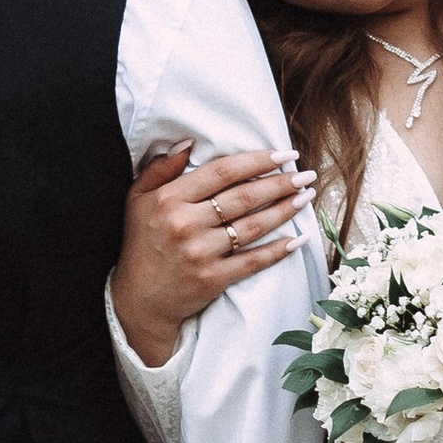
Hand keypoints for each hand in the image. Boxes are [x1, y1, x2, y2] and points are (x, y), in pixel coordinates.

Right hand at [113, 142, 310, 367]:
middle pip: (244, 197)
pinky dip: (278, 250)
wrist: (137, 299)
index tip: (283, 154)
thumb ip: (161, 169)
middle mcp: (186, 223)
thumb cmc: (140, 243)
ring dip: (285, 210)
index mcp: (170, 199)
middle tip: (305, 175)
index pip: (222, 172)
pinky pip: (252, 261)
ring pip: (253, 226)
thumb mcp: (137, 199)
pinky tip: (298, 238)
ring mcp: (200, 253)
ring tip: (305, 197)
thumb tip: (188, 142)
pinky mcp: (212, 279)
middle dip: (280, 183)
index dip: (256, 161)